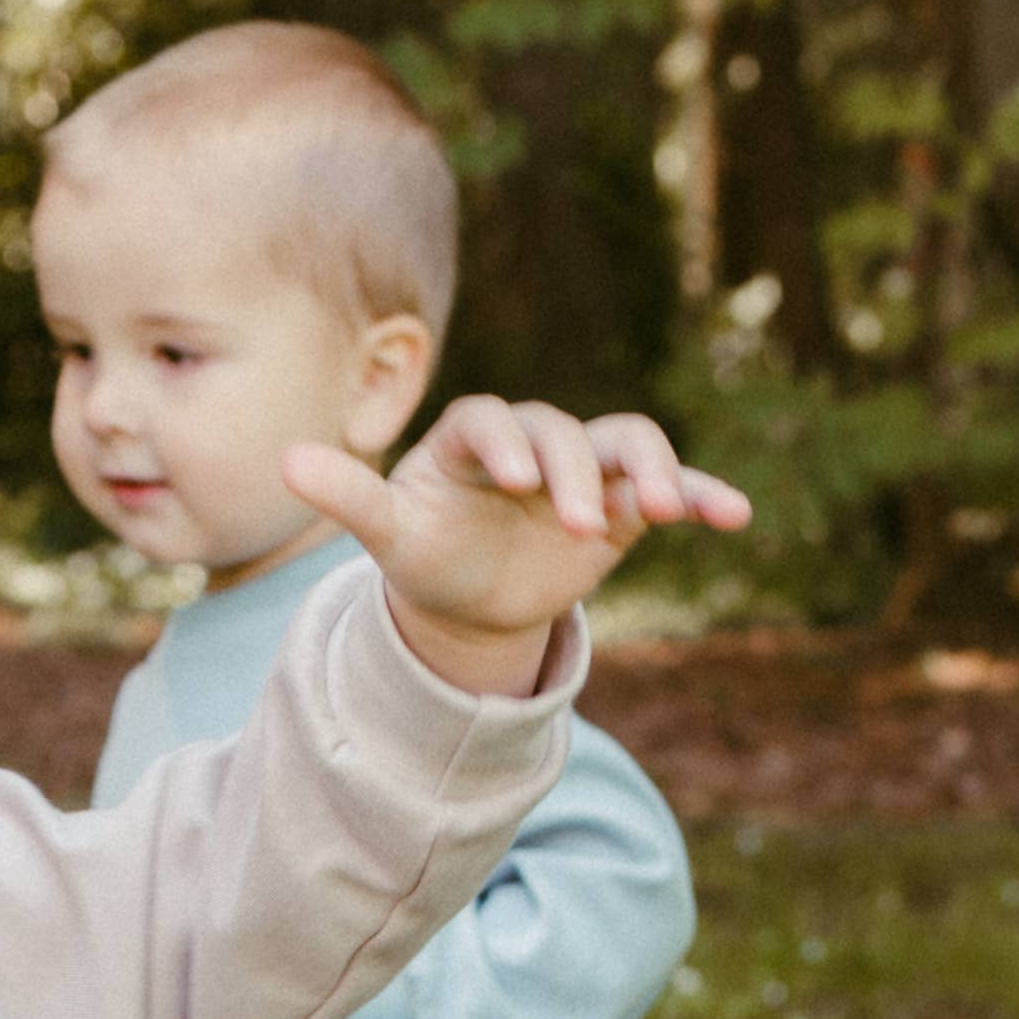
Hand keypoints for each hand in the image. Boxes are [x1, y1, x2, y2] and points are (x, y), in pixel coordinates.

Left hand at [282, 399, 749, 693]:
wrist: (473, 597)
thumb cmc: (425, 553)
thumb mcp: (388, 534)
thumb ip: (348, 496)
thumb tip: (283, 460)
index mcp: (472, 438)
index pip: (491, 421)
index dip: (507, 444)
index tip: (516, 481)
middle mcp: (533, 440)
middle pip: (565, 433)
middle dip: (574, 473)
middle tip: (575, 523)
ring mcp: (584, 466)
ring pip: (628, 444)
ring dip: (651, 471)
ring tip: (665, 509)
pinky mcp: (625, 499)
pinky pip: (670, 487)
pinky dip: (702, 495)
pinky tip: (735, 515)